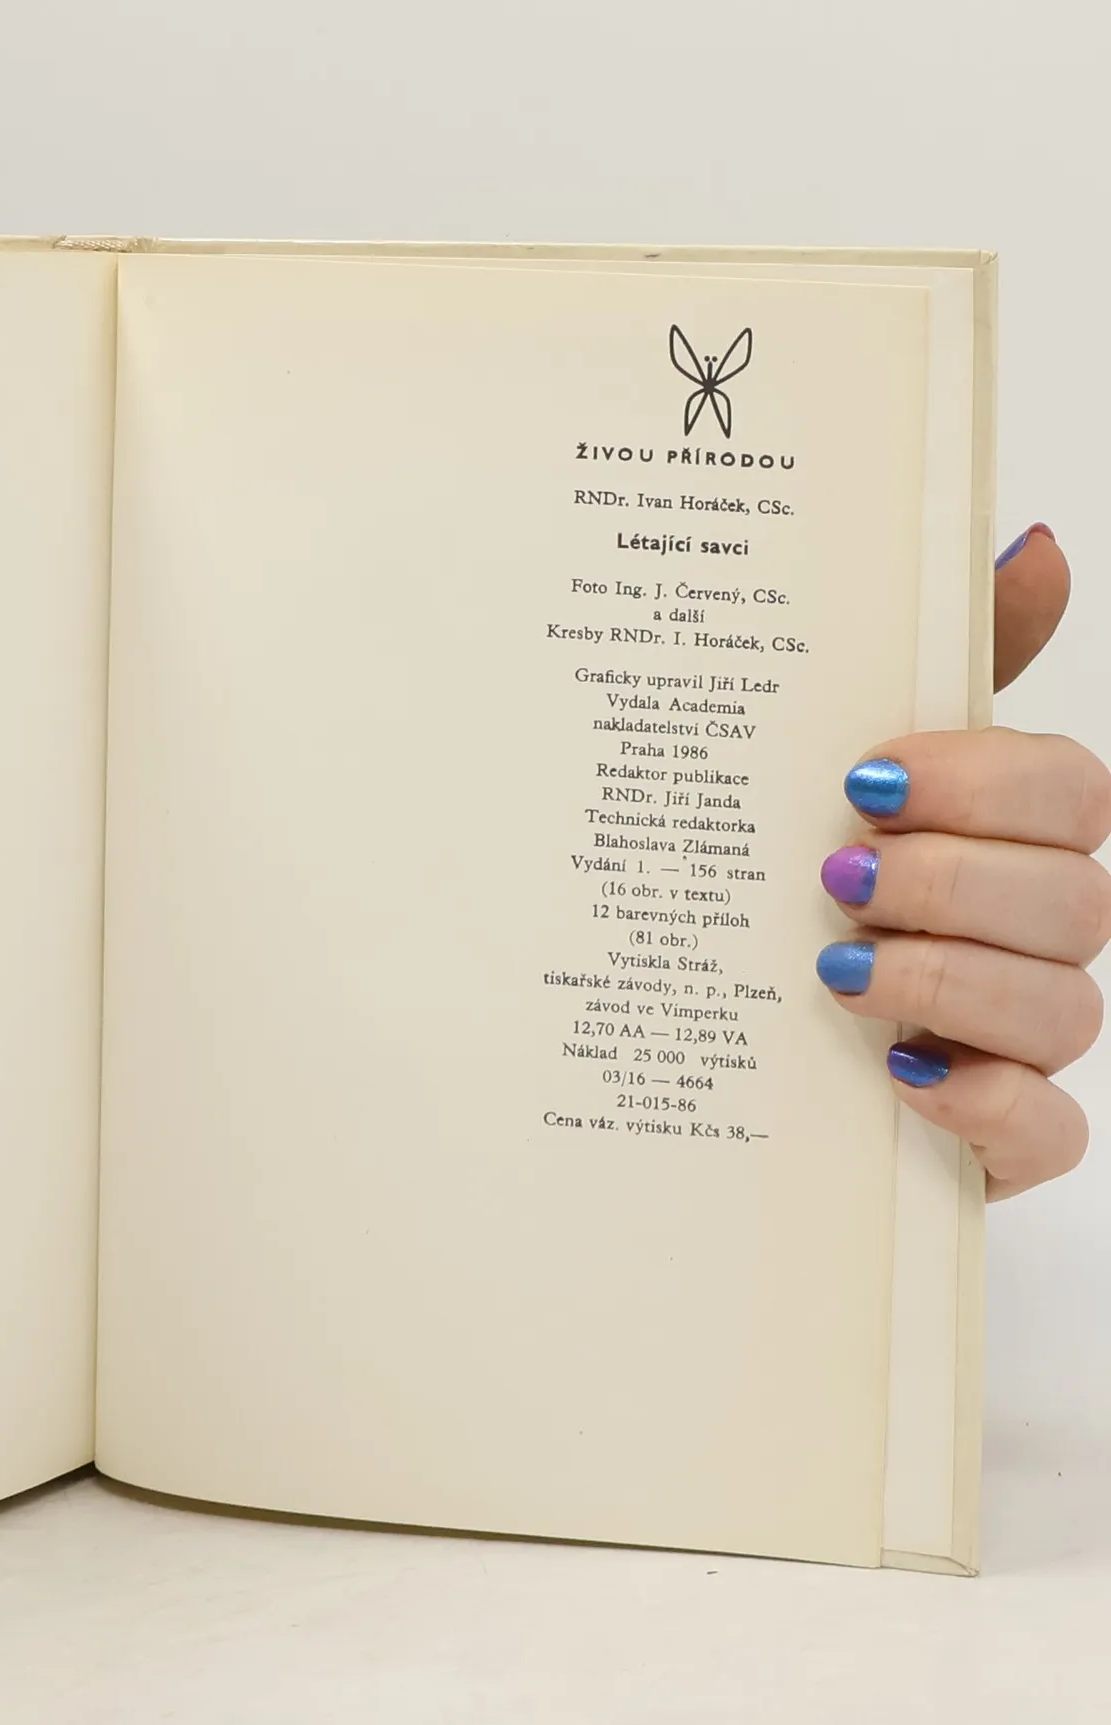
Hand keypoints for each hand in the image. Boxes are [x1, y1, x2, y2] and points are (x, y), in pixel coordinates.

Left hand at [818, 524, 1106, 1197]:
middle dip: (954, 881)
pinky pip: (1049, 1134)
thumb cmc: (777, 892)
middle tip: (837, 878)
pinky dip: (985, 1104)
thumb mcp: (818, 776)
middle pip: (1078, 898)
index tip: (863, 777)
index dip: (985, 781)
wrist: (694, 1039)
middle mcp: (1026, 935)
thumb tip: (1030, 543)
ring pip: (1069, 1010)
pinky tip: (901, 1074)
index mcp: (999, 842)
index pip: (1071, 792)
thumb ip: (932, 672)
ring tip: (832, 970)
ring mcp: (1017, 1041)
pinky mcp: (995, 1139)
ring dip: (950, 980)